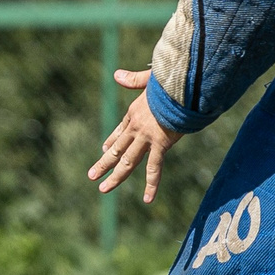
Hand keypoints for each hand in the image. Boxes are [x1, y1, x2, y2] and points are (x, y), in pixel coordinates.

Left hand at [89, 69, 181, 203]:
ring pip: (128, 162)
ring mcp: (146, 138)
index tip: (104, 149)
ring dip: (115, 176)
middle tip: (92, 176)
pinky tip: (147, 199)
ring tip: (103, 189)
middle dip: (103, 163)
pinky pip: (154, 169)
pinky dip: (151, 185)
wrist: (182, 85)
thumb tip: (116, 75)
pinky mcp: (160, 144)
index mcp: (134, 112)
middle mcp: (136, 127)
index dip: (111, 141)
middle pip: (117, 149)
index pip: (120, 131)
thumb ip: (134, 79)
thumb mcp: (150, 77)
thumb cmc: (170, 79)